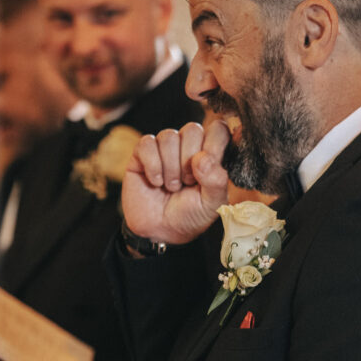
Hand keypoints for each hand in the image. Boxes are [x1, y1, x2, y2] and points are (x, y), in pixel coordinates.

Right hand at [122, 119, 229, 244]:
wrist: (160, 231)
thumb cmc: (190, 216)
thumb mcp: (212, 204)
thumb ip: (217, 181)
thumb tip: (203, 158)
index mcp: (210, 154)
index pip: (218, 129)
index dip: (214, 144)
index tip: (207, 168)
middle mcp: (188, 146)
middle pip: (192, 129)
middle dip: (189, 160)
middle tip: (188, 183)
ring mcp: (165, 148)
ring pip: (169, 136)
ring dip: (171, 167)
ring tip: (172, 186)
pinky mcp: (142, 153)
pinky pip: (147, 144)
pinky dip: (152, 166)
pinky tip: (156, 182)